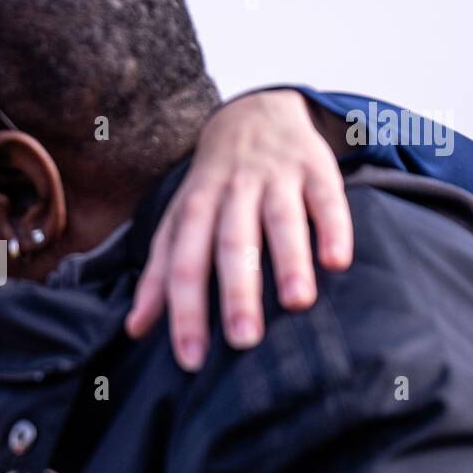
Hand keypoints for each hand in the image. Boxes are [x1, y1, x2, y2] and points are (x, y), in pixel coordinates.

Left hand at [124, 88, 353, 369]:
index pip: (182, 264)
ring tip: (297, 303)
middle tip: (244, 340)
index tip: (191, 360)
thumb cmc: (212, 187)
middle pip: (230, 244)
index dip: (184, 312)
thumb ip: (159, 274)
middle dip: (236, 292)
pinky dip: (334, 228)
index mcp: (193, 210)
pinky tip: (338, 261)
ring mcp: (275, 180)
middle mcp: (232, 194)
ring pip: (280, 220)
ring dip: (287, 260)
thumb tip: (135, 330)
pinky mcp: (316, 169)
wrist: (253, 113)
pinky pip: (327, 198)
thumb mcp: (178, 221)